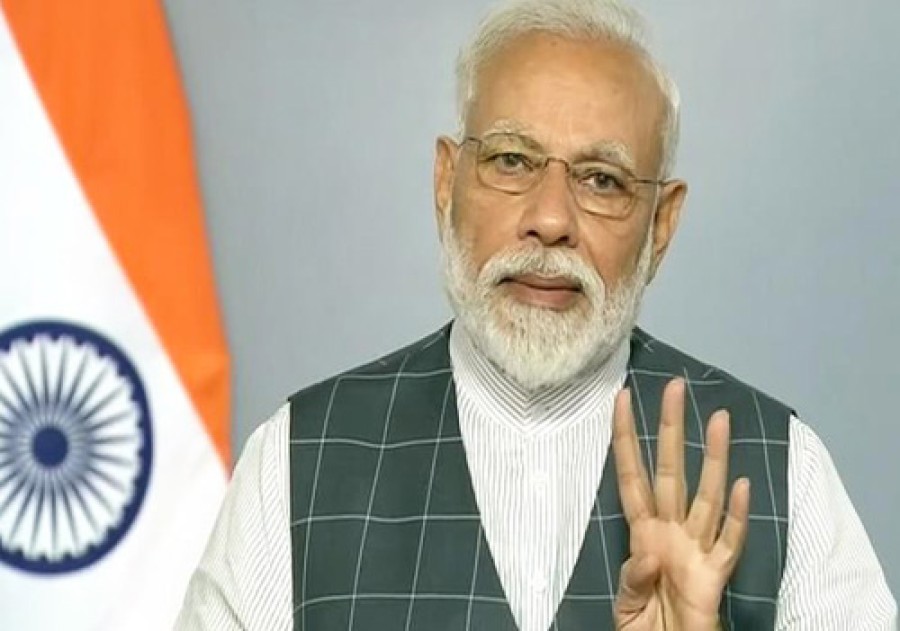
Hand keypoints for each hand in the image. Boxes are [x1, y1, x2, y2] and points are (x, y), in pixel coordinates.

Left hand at [612, 379, 748, 630]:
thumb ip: (632, 580)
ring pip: (706, 496)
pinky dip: (738, 516)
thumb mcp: (626, 606)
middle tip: (675, 388)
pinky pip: (730, 543)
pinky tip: (742, 485)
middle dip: (670, 430)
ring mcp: (696, 550)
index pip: (630, 476)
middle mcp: (670, 532)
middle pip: (670, 472)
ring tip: (719, 419)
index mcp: (642, 534)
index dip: (624, 438)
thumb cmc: (645, 627)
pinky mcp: (717, 576)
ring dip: (713, 458)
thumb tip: (645, 554)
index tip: (620, 399)